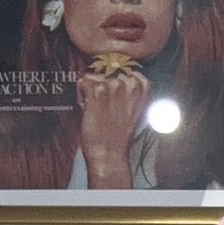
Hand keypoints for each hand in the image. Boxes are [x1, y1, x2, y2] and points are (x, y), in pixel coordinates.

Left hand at [76, 66, 148, 186]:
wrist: (109, 154)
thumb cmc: (119, 136)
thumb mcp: (133, 111)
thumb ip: (129, 92)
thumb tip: (116, 74)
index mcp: (142, 89)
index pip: (127, 70)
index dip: (117, 82)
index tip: (118, 97)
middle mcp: (129, 85)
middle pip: (107, 73)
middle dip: (103, 87)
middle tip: (107, 109)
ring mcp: (113, 87)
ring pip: (93, 78)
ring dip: (91, 93)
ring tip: (99, 111)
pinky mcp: (97, 91)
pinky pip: (82, 83)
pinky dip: (81, 97)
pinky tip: (90, 111)